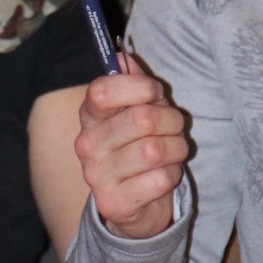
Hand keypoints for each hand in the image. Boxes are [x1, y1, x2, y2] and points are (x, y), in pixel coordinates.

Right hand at [74, 57, 187, 238]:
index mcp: (90, 116)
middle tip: (173, 130)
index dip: (140, 87)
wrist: (135, 205)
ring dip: (176, 150)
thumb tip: (123, 57)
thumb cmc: (140, 148)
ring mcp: (96, 175)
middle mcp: (86, 144)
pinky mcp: (113, 203)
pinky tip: (161, 178)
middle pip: (142, 118)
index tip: (154, 95)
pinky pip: (160, 179)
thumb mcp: (138, 110)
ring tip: (171, 154)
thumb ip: (132, 83)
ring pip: (155, 150)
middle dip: (172, 121)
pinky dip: (171, 176)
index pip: (103, 90)